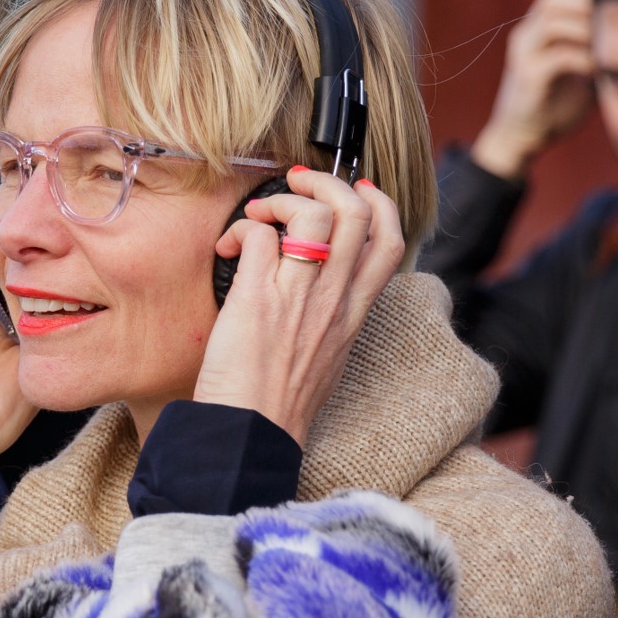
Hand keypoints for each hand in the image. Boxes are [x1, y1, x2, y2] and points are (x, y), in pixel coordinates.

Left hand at [196, 169, 409, 444]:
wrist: (252, 435)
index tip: (357, 192)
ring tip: (259, 215)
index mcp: (353, 314)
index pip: (389, 243)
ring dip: (281, 199)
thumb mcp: (327, 358)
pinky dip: (241, 229)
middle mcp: (333, 300)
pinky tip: (228, 246)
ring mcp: (298, 297)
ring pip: (312, 215)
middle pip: (356, 214)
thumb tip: (318, 289)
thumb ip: (331, 318)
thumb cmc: (279, 404)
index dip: (379, 204)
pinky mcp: (258, 298)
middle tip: (299, 182)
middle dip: (328, 182)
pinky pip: (259, 236)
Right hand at [470, 0, 597, 180]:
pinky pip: (560, 56)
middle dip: (588, 8)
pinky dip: (585, 59)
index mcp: (536, 28)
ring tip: (606, 49)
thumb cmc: (553, 106)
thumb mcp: (579, 72)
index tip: (610, 14)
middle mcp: (526, 34)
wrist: (521, 139)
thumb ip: (596, 53)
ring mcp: (523, 53)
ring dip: (586, 31)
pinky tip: (599, 71)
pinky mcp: (528, 76)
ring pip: (554, 20)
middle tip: (612, 30)